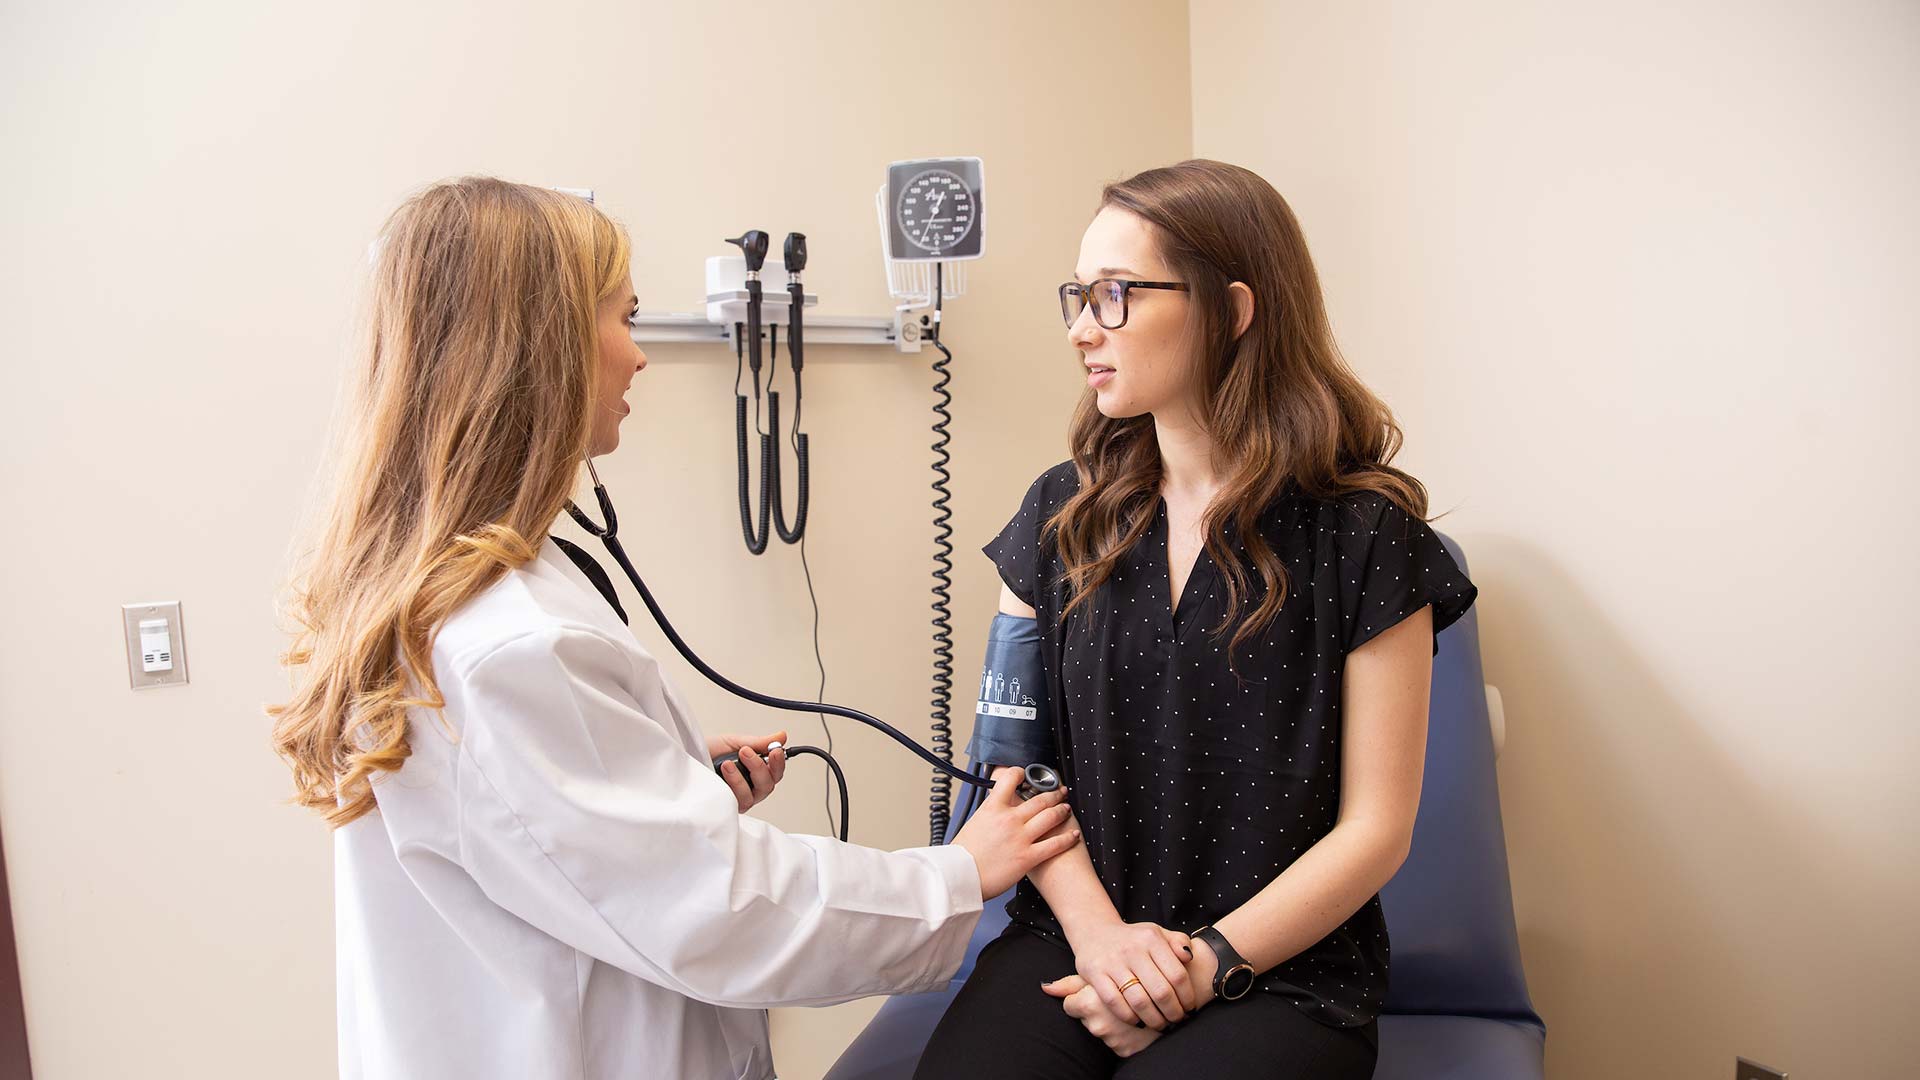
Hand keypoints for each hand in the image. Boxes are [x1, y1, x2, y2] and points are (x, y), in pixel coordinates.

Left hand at [707, 731, 786, 811]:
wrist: (684, 759)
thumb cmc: (706, 752)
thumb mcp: (733, 742)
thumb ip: (758, 742)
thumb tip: (781, 737)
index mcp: (754, 771)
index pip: (775, 772)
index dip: (779, 762)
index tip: (775, 750)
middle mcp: (749, 788)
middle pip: (769, 785)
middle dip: (760, 767)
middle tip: (746, 752)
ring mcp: (739, 799)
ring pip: (755, 795)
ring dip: (743, 777)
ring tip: (728, 762)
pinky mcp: (728, 807)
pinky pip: (739, 801)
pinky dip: (734, 785)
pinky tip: (724, 772)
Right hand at [951, 767, 1080, 897]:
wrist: (959, 877)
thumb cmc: (962, 856)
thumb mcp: (972, 824)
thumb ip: (988, 814)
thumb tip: (992, 811)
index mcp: (992, 808)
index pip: (1010, 779)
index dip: (1020, 773)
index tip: (1025, 774)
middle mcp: (1009, 819)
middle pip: (1039, 799)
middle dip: (1053, 793)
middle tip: (1059, 792)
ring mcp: (1020, 837)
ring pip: (1050, 817)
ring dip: (1062, 810)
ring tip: (1066, 808)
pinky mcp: (1028, 856)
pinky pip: (1054, 844)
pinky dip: (1068, 838)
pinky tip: (1073, 835)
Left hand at [1042, 975, 1160, 1057]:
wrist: (1174, 996)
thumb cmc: (1135, 974)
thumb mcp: (1104, 972)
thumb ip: (1073, 983)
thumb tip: (1045, 987)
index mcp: (1090, 1002)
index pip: (1069, 1006)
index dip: (1080, 998)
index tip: (1093, 993)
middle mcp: (1098, 1023)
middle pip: (1084, 1019)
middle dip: (1095, 1011)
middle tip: (1109, 1001)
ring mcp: (1112, 1039)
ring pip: (1100, 1030)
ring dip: (1109, 1022)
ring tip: (1124, 1008)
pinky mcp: (1125, 1050)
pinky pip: (1115, 1043)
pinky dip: (1121, 1034)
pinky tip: (1132, 1022)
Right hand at [1058, 919, 1196, 1028]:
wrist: (1094, 932)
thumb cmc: (1132, 939)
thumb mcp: (1157, 933)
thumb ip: (1178, 942)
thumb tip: (1189, 957)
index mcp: (1151, 938)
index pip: (1177, 975)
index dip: (1187, 997)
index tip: (1190, 1008)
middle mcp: (1132, 949)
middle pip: (1161, 991)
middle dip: (1173, 1012)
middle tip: (1177, 1020)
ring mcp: (1112, 962)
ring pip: (1139, 1001)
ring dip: (1154, 1019)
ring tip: (1161, 1025)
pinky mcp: (1095, 973)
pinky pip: (1115, 1002)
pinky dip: (1129, 1017)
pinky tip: (1137, 1021)